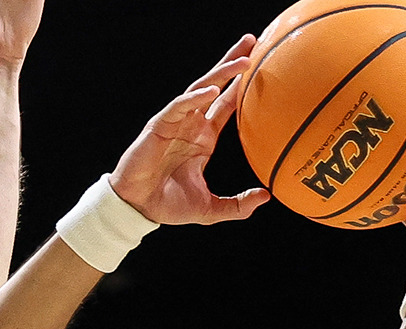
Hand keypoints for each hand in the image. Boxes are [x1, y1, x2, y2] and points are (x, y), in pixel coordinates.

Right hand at [107, 36, 269, 226]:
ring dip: (221, 73)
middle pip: (215, 85)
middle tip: (253, 41)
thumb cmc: (169, 206)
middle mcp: (190, 125)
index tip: (261, 67)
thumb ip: (238, 206)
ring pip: (200, 89)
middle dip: (232, 62)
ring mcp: (175, 123)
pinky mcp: (159, 126)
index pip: (226, 104)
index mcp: (203, 138)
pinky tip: (212, 90)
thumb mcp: (211, 209)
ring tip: (242, 60)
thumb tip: (266, 196)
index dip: (241, 86)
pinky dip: (195, 97)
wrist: (139, 209)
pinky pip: (179, 106)